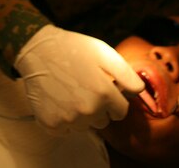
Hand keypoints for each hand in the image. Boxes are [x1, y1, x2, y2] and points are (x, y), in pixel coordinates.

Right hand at [14, 25, 143, 132]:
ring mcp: (68, 119)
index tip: (102, 87)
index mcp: (104, 94)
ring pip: (85, 126)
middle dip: (99, 107)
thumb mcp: (103, 52)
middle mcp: (88, 111)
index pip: (121, 112)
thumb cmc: (73, 49)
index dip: (114, 99)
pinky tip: (59, 98)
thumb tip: (140, 91)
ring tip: (70, 90)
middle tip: (85, 86)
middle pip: (104, 121)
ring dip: (82, 113)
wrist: (38, 50)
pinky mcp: (52, 124)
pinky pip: (67, 129)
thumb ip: (126, 74)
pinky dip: (64, 118)